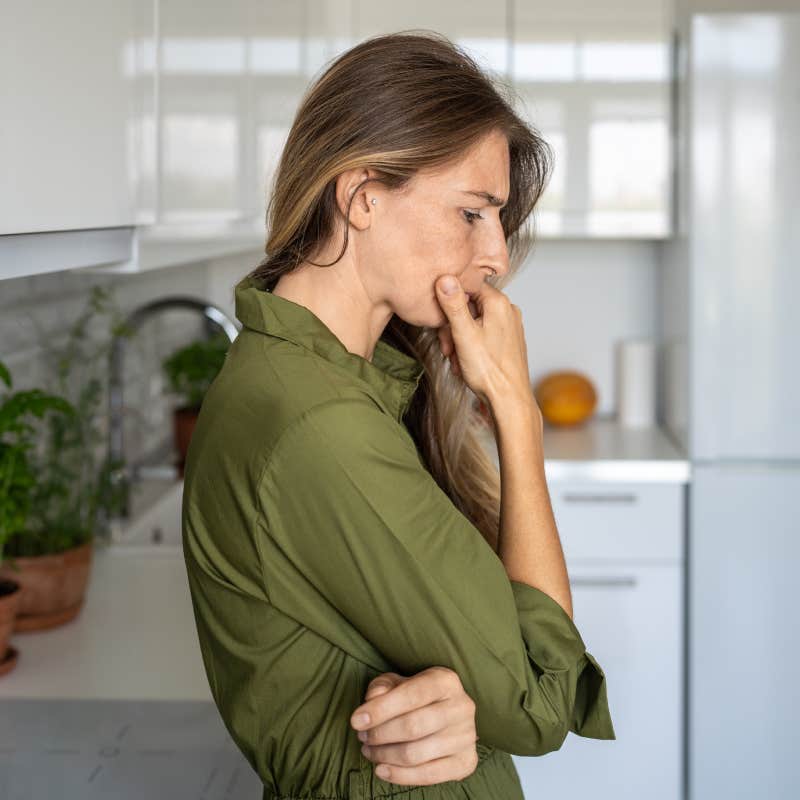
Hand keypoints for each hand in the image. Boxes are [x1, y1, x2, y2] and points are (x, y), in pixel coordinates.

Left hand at [350, 667, 479, 785]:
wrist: (446, 714)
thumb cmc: (415, 696)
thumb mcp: (397, 683)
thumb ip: (382, 688)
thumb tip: (371, 702)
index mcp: (446, 681)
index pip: (411, 695)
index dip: (381, 710)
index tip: (356, 721)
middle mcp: (462, 706)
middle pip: (413, 727)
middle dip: (380, 735)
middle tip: (362, 737)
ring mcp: (467, 736)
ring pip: (417, 754)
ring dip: (385, 756)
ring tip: (369, 751)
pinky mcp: (467, 761)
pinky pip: (430, 776)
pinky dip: (400, 776)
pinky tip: (381, 769)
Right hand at [434, 274, 532, 410]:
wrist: (508, 399)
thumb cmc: (490, 371)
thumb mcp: (464, 334)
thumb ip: (453, 305)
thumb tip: (445, 277)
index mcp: (499, 303)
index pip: (467, 286)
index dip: (449, 304)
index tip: (442, 322)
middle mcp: (508, 311)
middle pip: (469, 307)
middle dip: (452, 327)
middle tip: (448, 347)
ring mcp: (509, 326)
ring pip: (474, 323)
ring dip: (459, 340)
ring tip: (457, 359)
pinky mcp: (507, 341)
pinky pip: (482, 336)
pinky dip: (470, 348)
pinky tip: (466, 363)